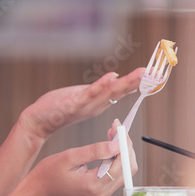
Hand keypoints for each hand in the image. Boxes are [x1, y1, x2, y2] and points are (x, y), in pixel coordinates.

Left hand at [19, 69, 143, 140]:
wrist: (37, 122)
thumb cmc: (56, 108)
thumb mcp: (81, 96)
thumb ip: (97, 89)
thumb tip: (116, 79)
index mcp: (98, 101)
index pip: (122, 89)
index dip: (138, 82)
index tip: (155, 74)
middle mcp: (96, 104)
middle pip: (121, 90)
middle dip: (139, 81)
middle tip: (157, 73)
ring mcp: (86, 105)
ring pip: (110, 92)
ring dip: (127, 82)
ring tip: (142, 73)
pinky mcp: (73, 104)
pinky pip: (89, 93)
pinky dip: (101, 85)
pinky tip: (112, 77)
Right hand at [22, 130, 137, 195]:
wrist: (37, 195)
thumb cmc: (48, 175)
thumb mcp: (69, 157)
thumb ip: (95, 151)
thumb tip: (117, 145)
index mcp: (95, 185)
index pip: (122, 163)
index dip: (124, 143)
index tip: (117, 126)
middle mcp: (102, 193)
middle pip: (128, 168)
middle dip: (126, 146)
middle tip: (115, 129)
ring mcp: (102, 194)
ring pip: (125, 171)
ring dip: (122, 152)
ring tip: (111, 135)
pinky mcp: (100, 192)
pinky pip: (116, 174)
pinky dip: (116, 159)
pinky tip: (108, 147)